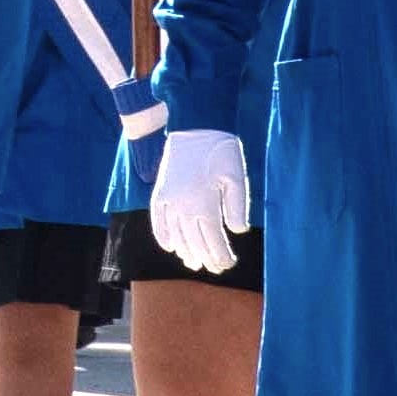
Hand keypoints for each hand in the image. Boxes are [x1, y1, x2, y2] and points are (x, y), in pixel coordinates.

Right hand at [148, 127, 251, 274]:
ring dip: (186, 252)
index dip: (220, 255)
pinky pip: (158, 221)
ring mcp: (169, 200)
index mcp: (204, 202)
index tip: (229, 264)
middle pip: (194, 241)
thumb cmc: (220, 151)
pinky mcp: (160, 193)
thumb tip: (238, 232)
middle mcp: (183, 205)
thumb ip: (237, 206)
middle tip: (217, 268)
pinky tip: (171, 248)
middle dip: (207, 257)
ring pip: (176, 235)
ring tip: (195, 264)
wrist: (194, 126)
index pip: (212, 239)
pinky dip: (163, 236)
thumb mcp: (236, 176)